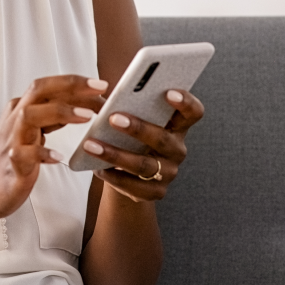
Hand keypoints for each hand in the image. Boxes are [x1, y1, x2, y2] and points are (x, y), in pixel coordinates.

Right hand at [0, 75, 107, 220]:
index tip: (101, 84)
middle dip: (71, 86)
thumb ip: (52, 118)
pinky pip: (24, 154)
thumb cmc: (10, 161)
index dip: (75, 82)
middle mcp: (15, 119)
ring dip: (60, 112)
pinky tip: (60, 157)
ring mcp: (11, 140)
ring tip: (87, 116)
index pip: (48, 86)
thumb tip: (83, 105)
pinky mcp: (11, 164)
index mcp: (21, 109)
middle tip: (101, 89)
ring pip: (31, 115)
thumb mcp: (34, 133)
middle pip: (39, 90)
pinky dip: (42, 152)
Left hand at [84, 89, 204, 202]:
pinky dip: (113, 176)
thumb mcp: (134, 120)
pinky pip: (134, 186)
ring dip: (115, 154)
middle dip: (137, 128)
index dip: (185, 102)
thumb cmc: (131, 137)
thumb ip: (130, 107)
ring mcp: (168, 172)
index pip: (193, 112)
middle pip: (163, 139)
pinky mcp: (156, 192)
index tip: (168, 92)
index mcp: (177, 126)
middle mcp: (177, 149)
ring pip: (144, 165)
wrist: (129, 173)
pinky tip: (97, 168)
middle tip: (113, 118)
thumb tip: (105, 95)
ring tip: (91, 145)